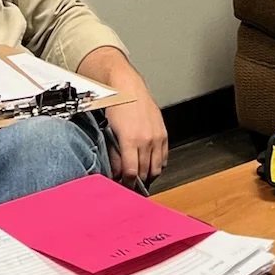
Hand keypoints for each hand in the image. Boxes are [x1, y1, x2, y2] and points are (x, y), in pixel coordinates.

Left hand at [79, 48, 168, 183]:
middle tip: (131, 186)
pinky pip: (164, 157)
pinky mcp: (163, 134)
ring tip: (141, 178)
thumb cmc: (117, 106)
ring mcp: (157, 137)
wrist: (128, 87)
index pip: (132, 173)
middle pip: (145, 172)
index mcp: (131, 140)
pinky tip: (151, 166)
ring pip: (157, 167)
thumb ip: (114, 154)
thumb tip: (116, 172)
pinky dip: (159, 165)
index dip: (127, 184)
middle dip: (137, 182)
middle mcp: (147, 140)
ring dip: (149, 176)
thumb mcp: (110, 132)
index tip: (123, 187)